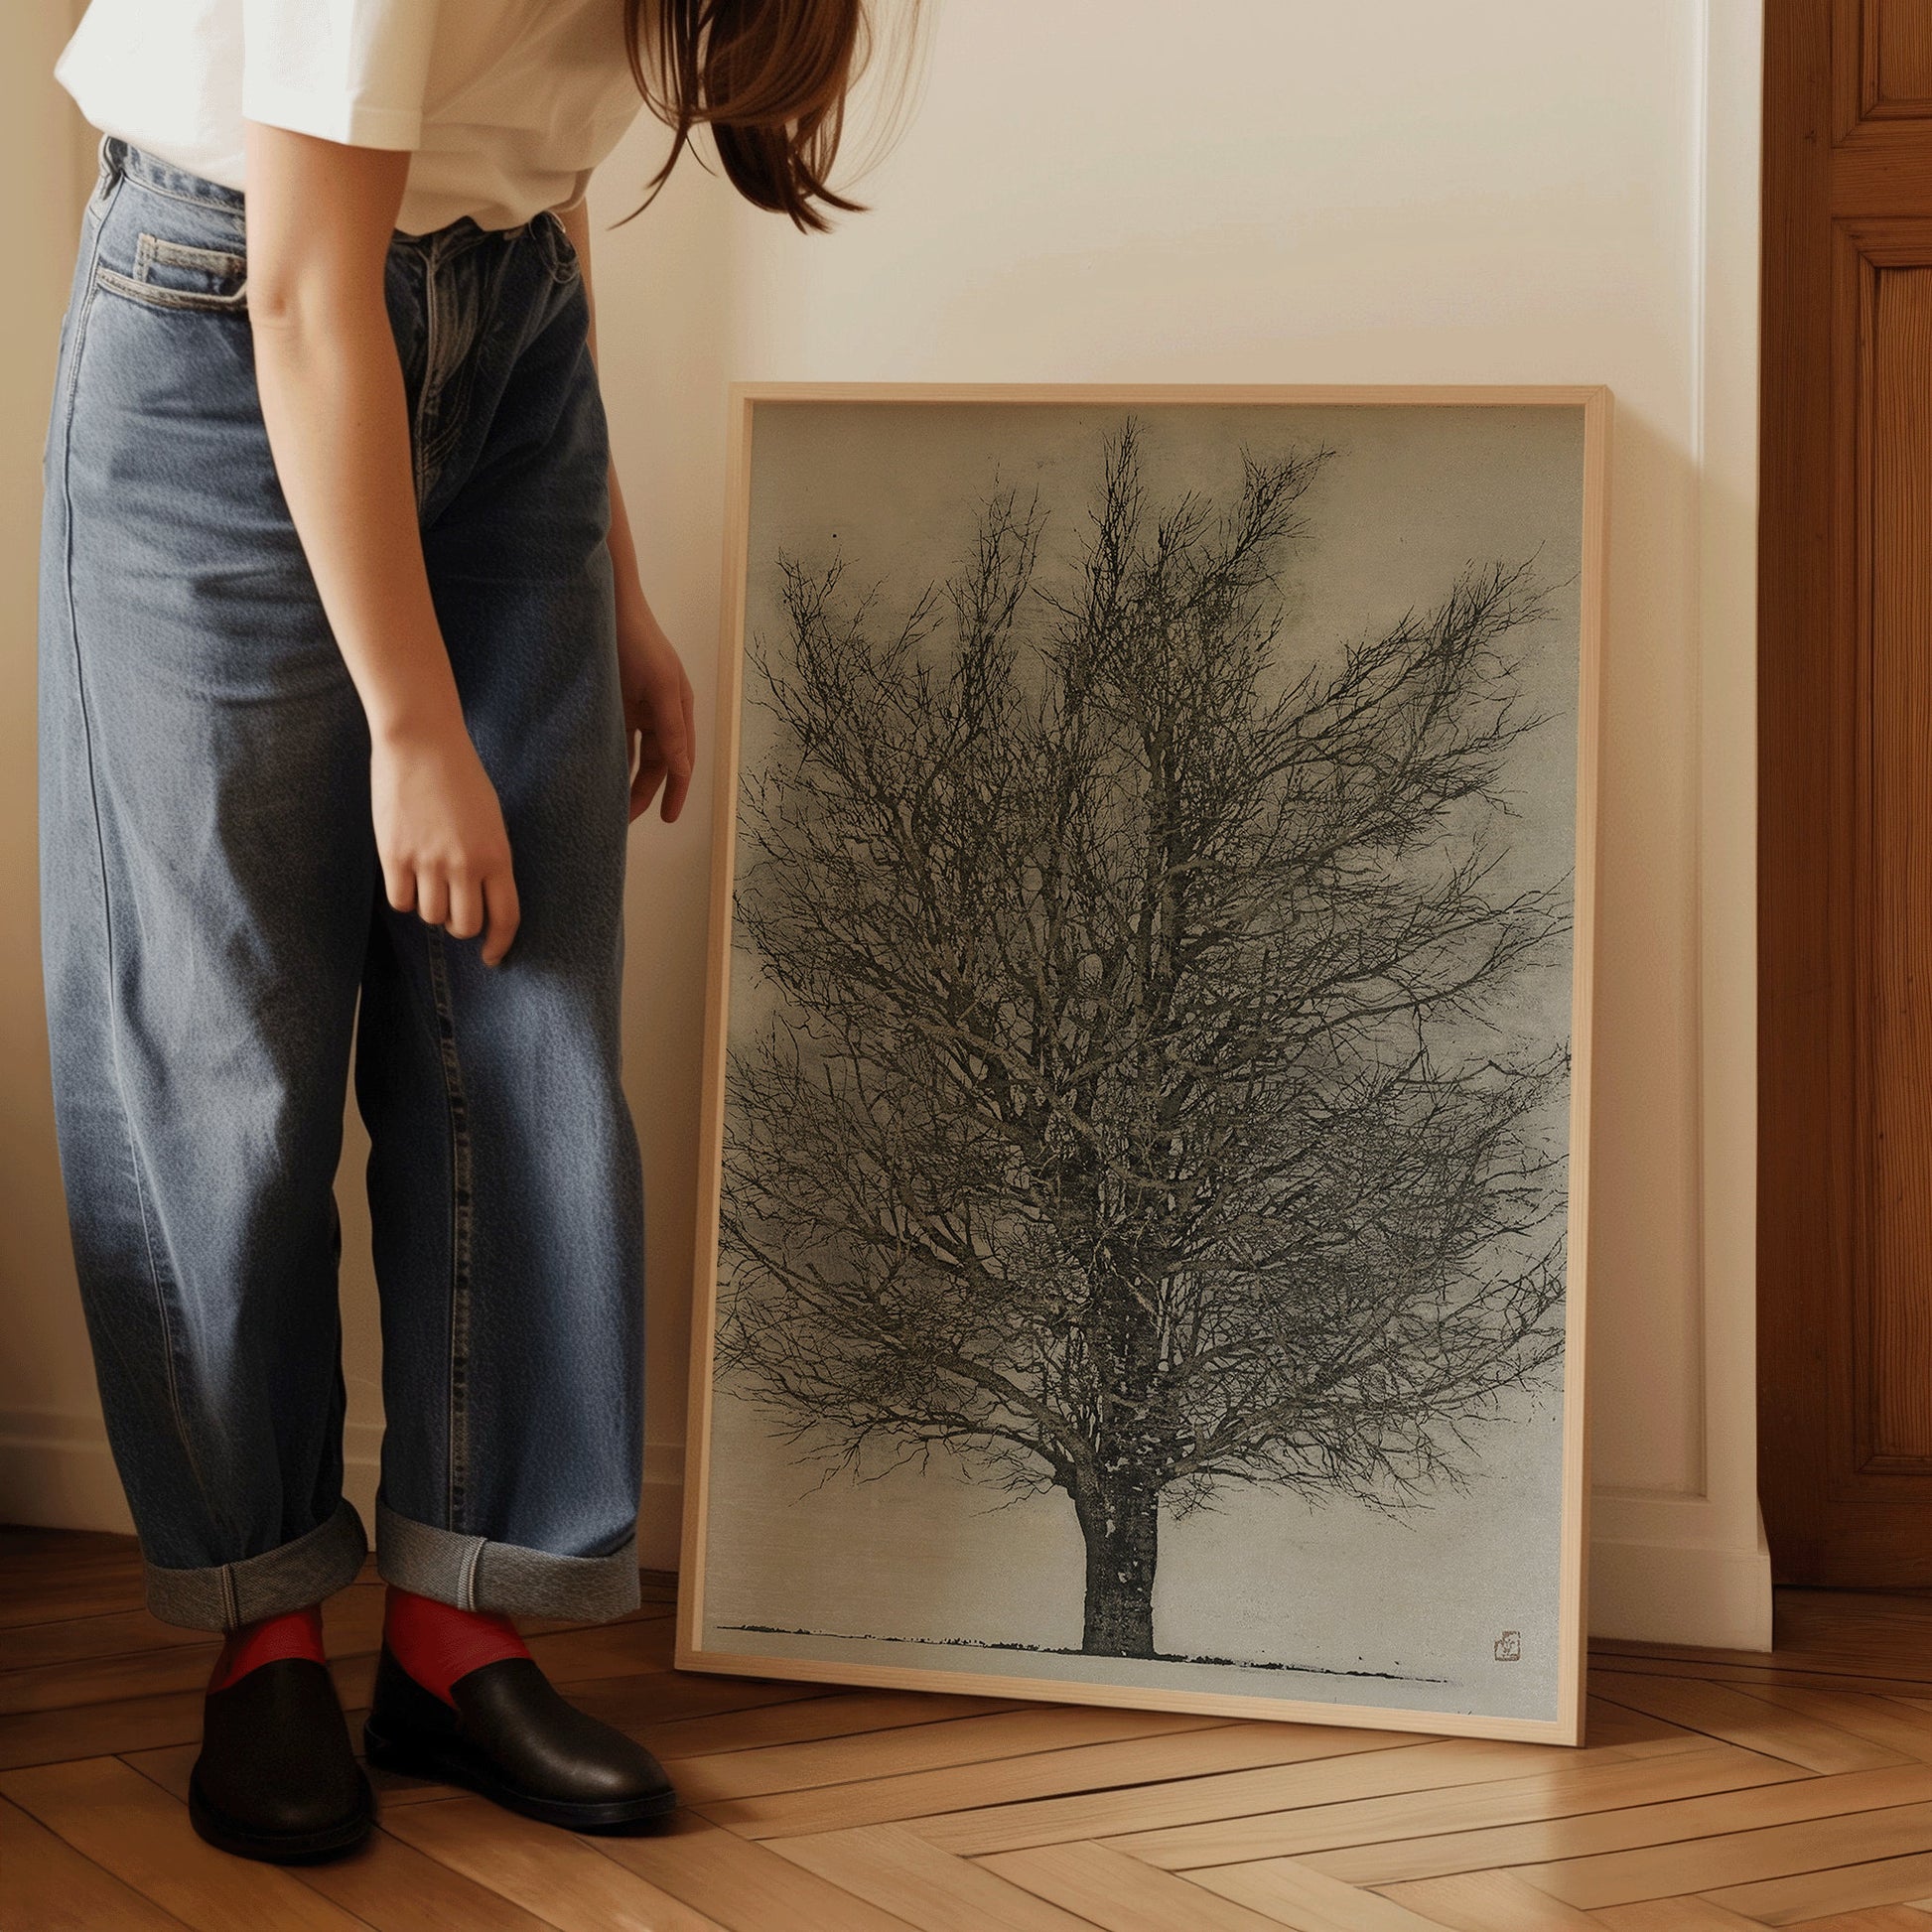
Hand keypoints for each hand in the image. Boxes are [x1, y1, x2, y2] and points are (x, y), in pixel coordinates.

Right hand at [371, 718, 520, 965]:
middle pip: (465, 926)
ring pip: (431, 916)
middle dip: (460, 926)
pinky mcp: (395, 855)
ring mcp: (429, 861)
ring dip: (430, 907)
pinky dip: (404, 897)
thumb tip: (482, 900)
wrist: (421, 742)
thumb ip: (489, 861)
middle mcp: (465, 864)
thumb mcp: (491, 821)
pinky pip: (400, 902)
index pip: (506, 918)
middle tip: (453, 909)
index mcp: (497, 855)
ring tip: (428, 879)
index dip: (500, 944)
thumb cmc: (460, 778)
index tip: (491, 956)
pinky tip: (406, 876)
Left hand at [617, 594, 694, 822]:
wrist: (606, 606)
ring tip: (609, 806)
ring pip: (633, 755)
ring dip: (625, 779)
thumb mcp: (660, 687)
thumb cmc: (638, 642)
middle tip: (623, 820)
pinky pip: (612, 739)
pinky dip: (608, 758)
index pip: (681, 761)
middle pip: (656, 763)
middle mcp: (659, 713)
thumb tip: (682, 771)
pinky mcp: (611, 702)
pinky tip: (596, 775)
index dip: (676, 791)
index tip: (667, 820)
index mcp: (680, 710)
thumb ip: (671, 730)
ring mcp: (634, 708)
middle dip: (644, 792)